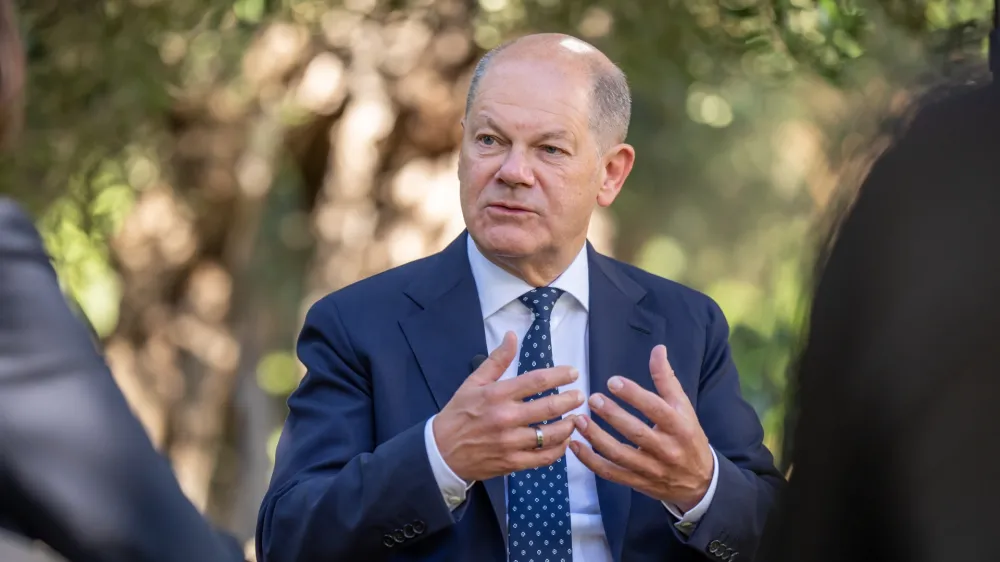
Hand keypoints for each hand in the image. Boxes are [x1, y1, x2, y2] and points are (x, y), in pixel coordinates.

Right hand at [433, 331, 584, 481]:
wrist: (441, 452)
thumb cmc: (458, 414)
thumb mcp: (473, 382)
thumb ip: (497, 360)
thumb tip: (512, 336)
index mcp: (497, 394)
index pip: (537, 381)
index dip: (560, 375)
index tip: (574, 373)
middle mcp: (506, 418)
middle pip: (549, 407)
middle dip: (571, 399)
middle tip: (580, 395)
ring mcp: (510, 442)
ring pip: (551, 434)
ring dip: (569, 425)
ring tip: (576, 418)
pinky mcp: (512, 462)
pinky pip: (543, 457)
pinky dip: (559, 449)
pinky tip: (564, 441)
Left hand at [570, 345, 712, 511]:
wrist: (700, 482)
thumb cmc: (688, 437)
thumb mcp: (684, 407)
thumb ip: (667, 380)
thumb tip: (657, 349)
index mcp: (679, 426)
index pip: (655, 408)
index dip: (633, 394)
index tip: (612, 382)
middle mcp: (666, 449)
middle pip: (636, 432)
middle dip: (612, 415)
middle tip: (592, 398)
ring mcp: (650, 468)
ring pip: (619, 454)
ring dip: (596, 437)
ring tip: (578, 420)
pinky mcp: (637, 482)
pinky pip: (610, 473)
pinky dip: (590, 461)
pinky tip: (575, 445)